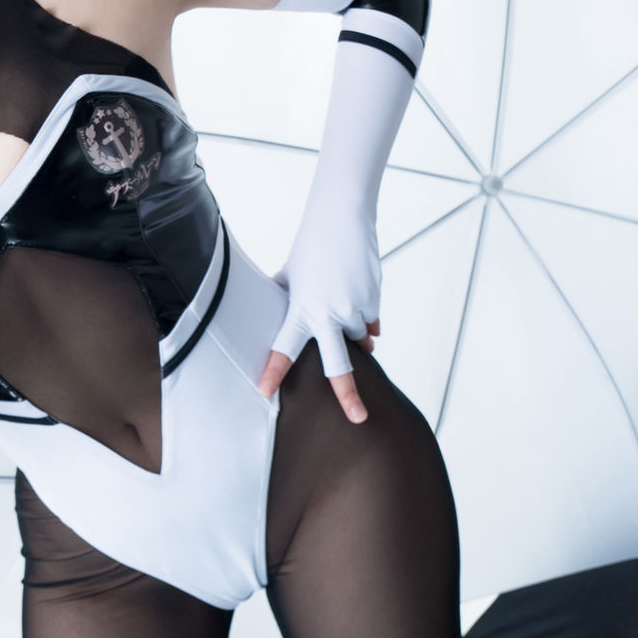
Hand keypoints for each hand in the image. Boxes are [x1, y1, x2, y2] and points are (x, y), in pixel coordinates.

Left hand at [257, 204, 382, 424]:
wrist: (342, 219)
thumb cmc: (310, 246)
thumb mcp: (289, 275)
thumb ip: (283, 299)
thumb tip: (268, 312)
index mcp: (300, 309)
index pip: (284, 347)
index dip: (274, 371)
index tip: (264, 393)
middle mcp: (328, 314)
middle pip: (339, 365)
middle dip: (348, 395)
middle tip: (357, 418)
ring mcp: (354, 309)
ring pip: (358, 339)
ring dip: (354, 336)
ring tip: (342, 305)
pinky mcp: (373, 300)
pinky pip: (372, 323)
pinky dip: (366, 318)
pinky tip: (356, 295)